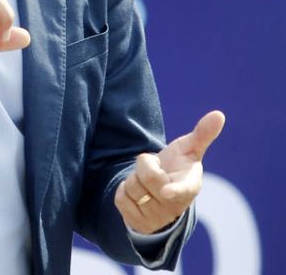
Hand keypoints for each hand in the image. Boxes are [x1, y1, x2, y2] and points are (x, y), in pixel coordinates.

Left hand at [115, 110, 225, 233]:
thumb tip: (219, 114)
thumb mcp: (188, 150)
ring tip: (146, 183)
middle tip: (154, 169)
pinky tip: (136, 195)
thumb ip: (202, 134)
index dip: (173, 190)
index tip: (165, 192)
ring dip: (133, 180)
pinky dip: (123, 193)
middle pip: (146, 178)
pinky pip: (120, 200)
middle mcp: (176, 205)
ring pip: (131, 189)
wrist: (160, 193)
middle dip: (144, 166)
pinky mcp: (140, 225)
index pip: (182, 190)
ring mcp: (158, 218)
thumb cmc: (177, 167)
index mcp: (190, 186)